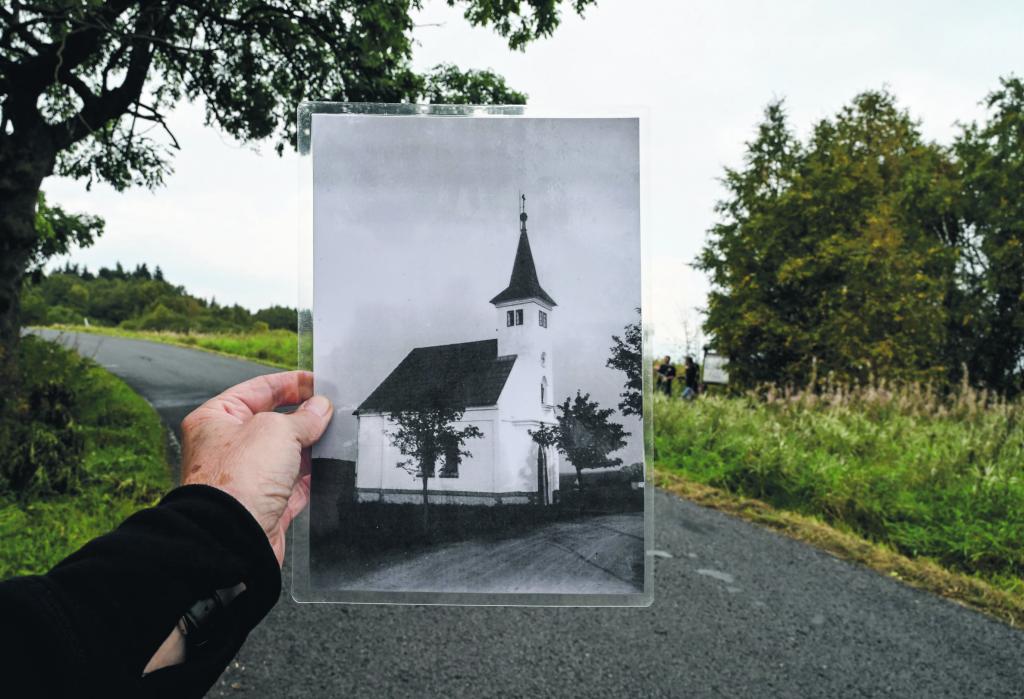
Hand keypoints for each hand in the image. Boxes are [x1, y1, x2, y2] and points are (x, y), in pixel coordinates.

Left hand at [180, 371, 332, 565]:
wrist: (234, 537)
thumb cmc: (238, 479)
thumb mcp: (278, 430)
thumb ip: (304, 417)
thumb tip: (321, 408)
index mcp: (216, 419)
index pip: (258, 389)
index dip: (291, 383)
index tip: (318, 382)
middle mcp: (228, 446)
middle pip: (274, 421)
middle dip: (304, 415)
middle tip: (332, 408)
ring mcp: (247, 476)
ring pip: (287, 452)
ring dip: (311, 444)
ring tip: (337, 432)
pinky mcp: (265, 502)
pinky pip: (295, 482)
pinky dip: (313, 473)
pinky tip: (332, 462)